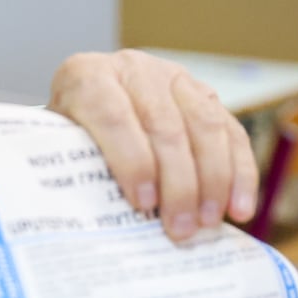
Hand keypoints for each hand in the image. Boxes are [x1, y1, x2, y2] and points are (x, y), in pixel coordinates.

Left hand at [48, 50, 257, 241]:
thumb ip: (74, 168)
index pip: (113, 116)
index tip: (143, 203)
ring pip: (205, 126)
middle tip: (180, 228)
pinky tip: (240, 208)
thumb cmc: (68, 139)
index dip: (131, 161)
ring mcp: (174, 78)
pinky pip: (232, 133)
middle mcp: (133, 69)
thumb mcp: (57, 148)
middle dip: (177, 182)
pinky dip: (240, 173)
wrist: (87, 108)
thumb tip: (97, 220)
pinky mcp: (206, 95)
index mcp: (86, 77)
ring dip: (213, 180)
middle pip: (165, 125)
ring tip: (208, 223)